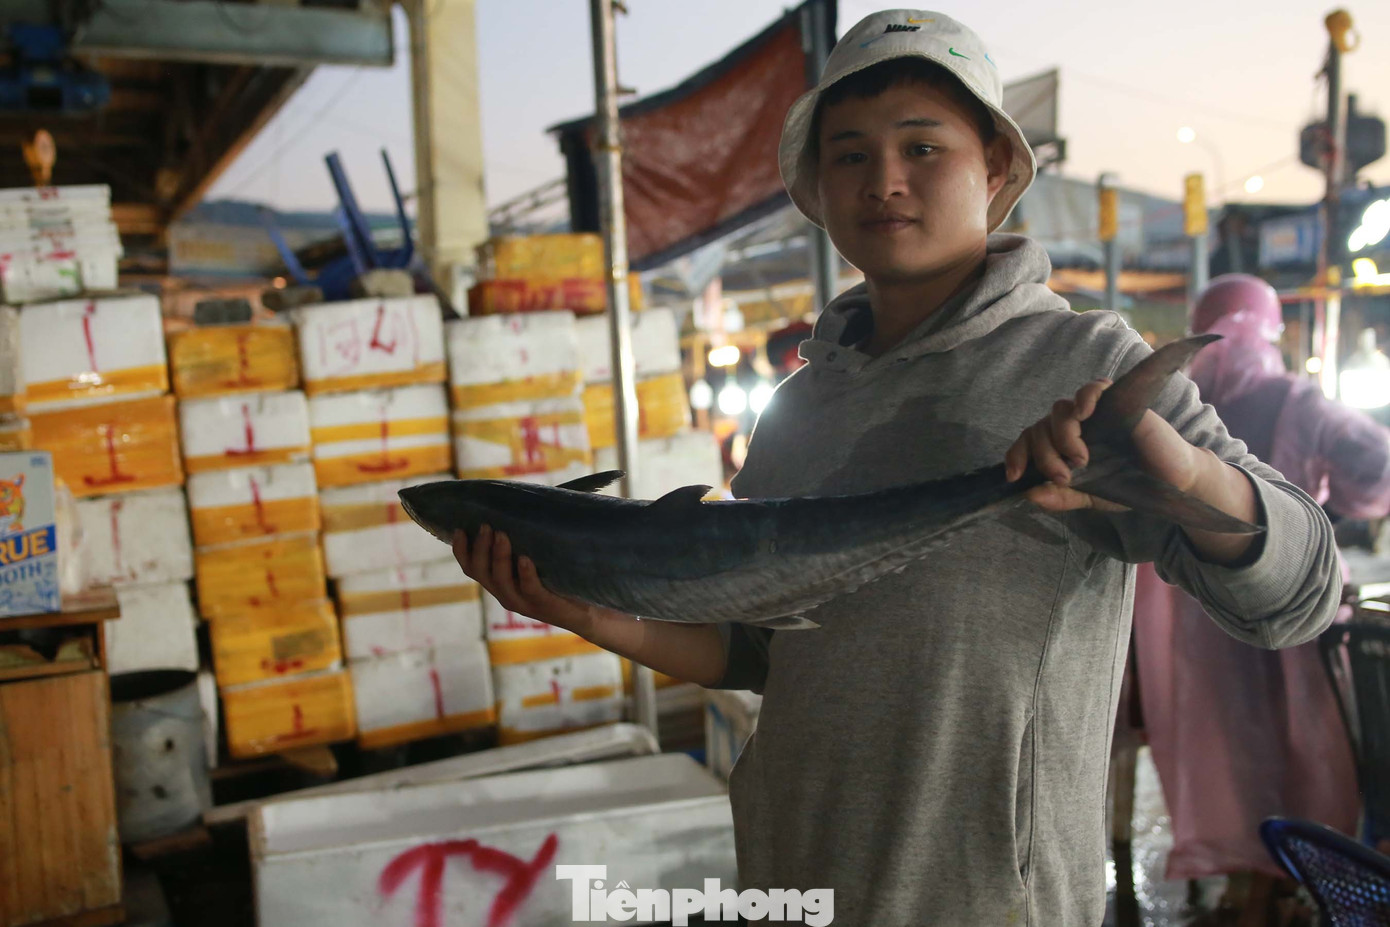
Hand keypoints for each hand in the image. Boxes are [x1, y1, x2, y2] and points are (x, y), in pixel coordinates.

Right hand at [453, 525, 629, 639]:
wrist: (588, 611)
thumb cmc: (561, 578)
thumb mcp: (538, 557)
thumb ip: (526, 538)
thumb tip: (524, 499)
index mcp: (500, 582)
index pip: (471, 567)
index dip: (461, 550)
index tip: (460, 528)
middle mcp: (506, 593)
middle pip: (480, 572)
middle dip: (480, 548)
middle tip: (487, 525)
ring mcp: (523, 602)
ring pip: (500, 580)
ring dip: (498, 556)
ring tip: (502, 534)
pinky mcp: (543, 605)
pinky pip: (529, 588)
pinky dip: (525, 573)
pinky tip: (525, 558)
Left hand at [1004, 378, 1202, 512]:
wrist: (1169, 482)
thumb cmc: (1128, 484)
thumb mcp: (1089, 496)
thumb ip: (1060, 497)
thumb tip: (1029, 495)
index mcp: (1061, 446)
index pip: (1028, 440)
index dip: (1016, 455)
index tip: (1015, 477)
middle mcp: (1074, 427)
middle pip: (1040, 427)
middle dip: (1043, 454)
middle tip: (1063, 476)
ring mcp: (1094, 413)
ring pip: (1060, 410)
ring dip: (1062, 435)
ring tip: (1080, 459)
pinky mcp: (1117, 402)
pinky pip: (1092, 389)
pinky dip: (1083, 398)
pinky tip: (1084, 414)